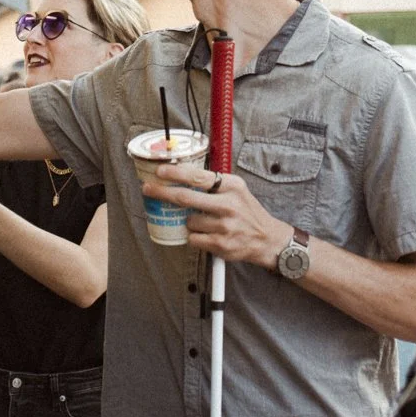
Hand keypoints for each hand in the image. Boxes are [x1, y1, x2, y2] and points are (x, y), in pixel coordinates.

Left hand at [142, 165, 291, 269]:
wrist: (267, 239)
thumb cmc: (246, 211)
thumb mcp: (237, 189)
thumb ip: (213, 182)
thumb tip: (180, 173)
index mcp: (232, 187)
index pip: (198, 177)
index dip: (175, 174)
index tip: (159, 171)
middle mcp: (229, 205)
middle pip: (186, 198)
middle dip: (162, 192)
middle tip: (148, 189)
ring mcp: (225, 226)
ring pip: (189, 221)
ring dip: (188, 221)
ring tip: (204, 221)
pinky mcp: (221, 244)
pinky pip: (193, 238)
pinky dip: (195, 236)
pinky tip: (207, 234)